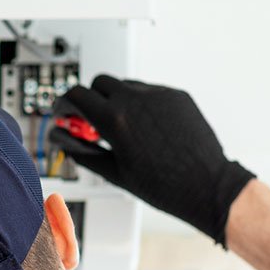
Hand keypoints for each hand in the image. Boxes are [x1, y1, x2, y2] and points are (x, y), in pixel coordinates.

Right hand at [64, 75, 254, 245]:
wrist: (207, 185)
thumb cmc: (165, 186)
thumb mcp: (114, 173)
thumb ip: (82, 152)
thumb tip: (63, 141)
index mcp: (116, 120)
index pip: (76, 95)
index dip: (64, 104)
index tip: (63, 111)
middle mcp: (136, 100)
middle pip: (99, 82)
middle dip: (90, 98)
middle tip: (90, 119)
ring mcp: (159, 95)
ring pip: (125, 84)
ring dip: (115, 100)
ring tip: (122, 128)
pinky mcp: (177, 96)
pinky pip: (149, 91)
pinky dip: (140, 104)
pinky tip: (146, 128)